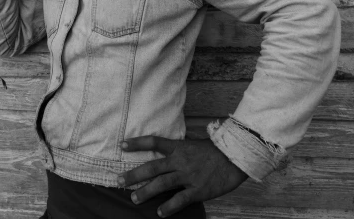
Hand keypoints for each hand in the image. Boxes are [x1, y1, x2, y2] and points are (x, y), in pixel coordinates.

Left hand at [117, 137, 247, 216]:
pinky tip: (160, 213)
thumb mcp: (194, 145)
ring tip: (134, 199)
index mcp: (178, 147)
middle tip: (119, 181)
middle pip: (152, 167)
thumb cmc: (215, 152)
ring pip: (162, 184)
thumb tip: (165, 150)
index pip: (154, 142)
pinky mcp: (197, 190)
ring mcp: (188, 176)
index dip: (137, 143)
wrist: (235, 158)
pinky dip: (169, 207)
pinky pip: (180, 200)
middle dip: (134, 174)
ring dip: (146, 192)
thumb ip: (179, 149)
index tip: (122, 144)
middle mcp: (180, 161)